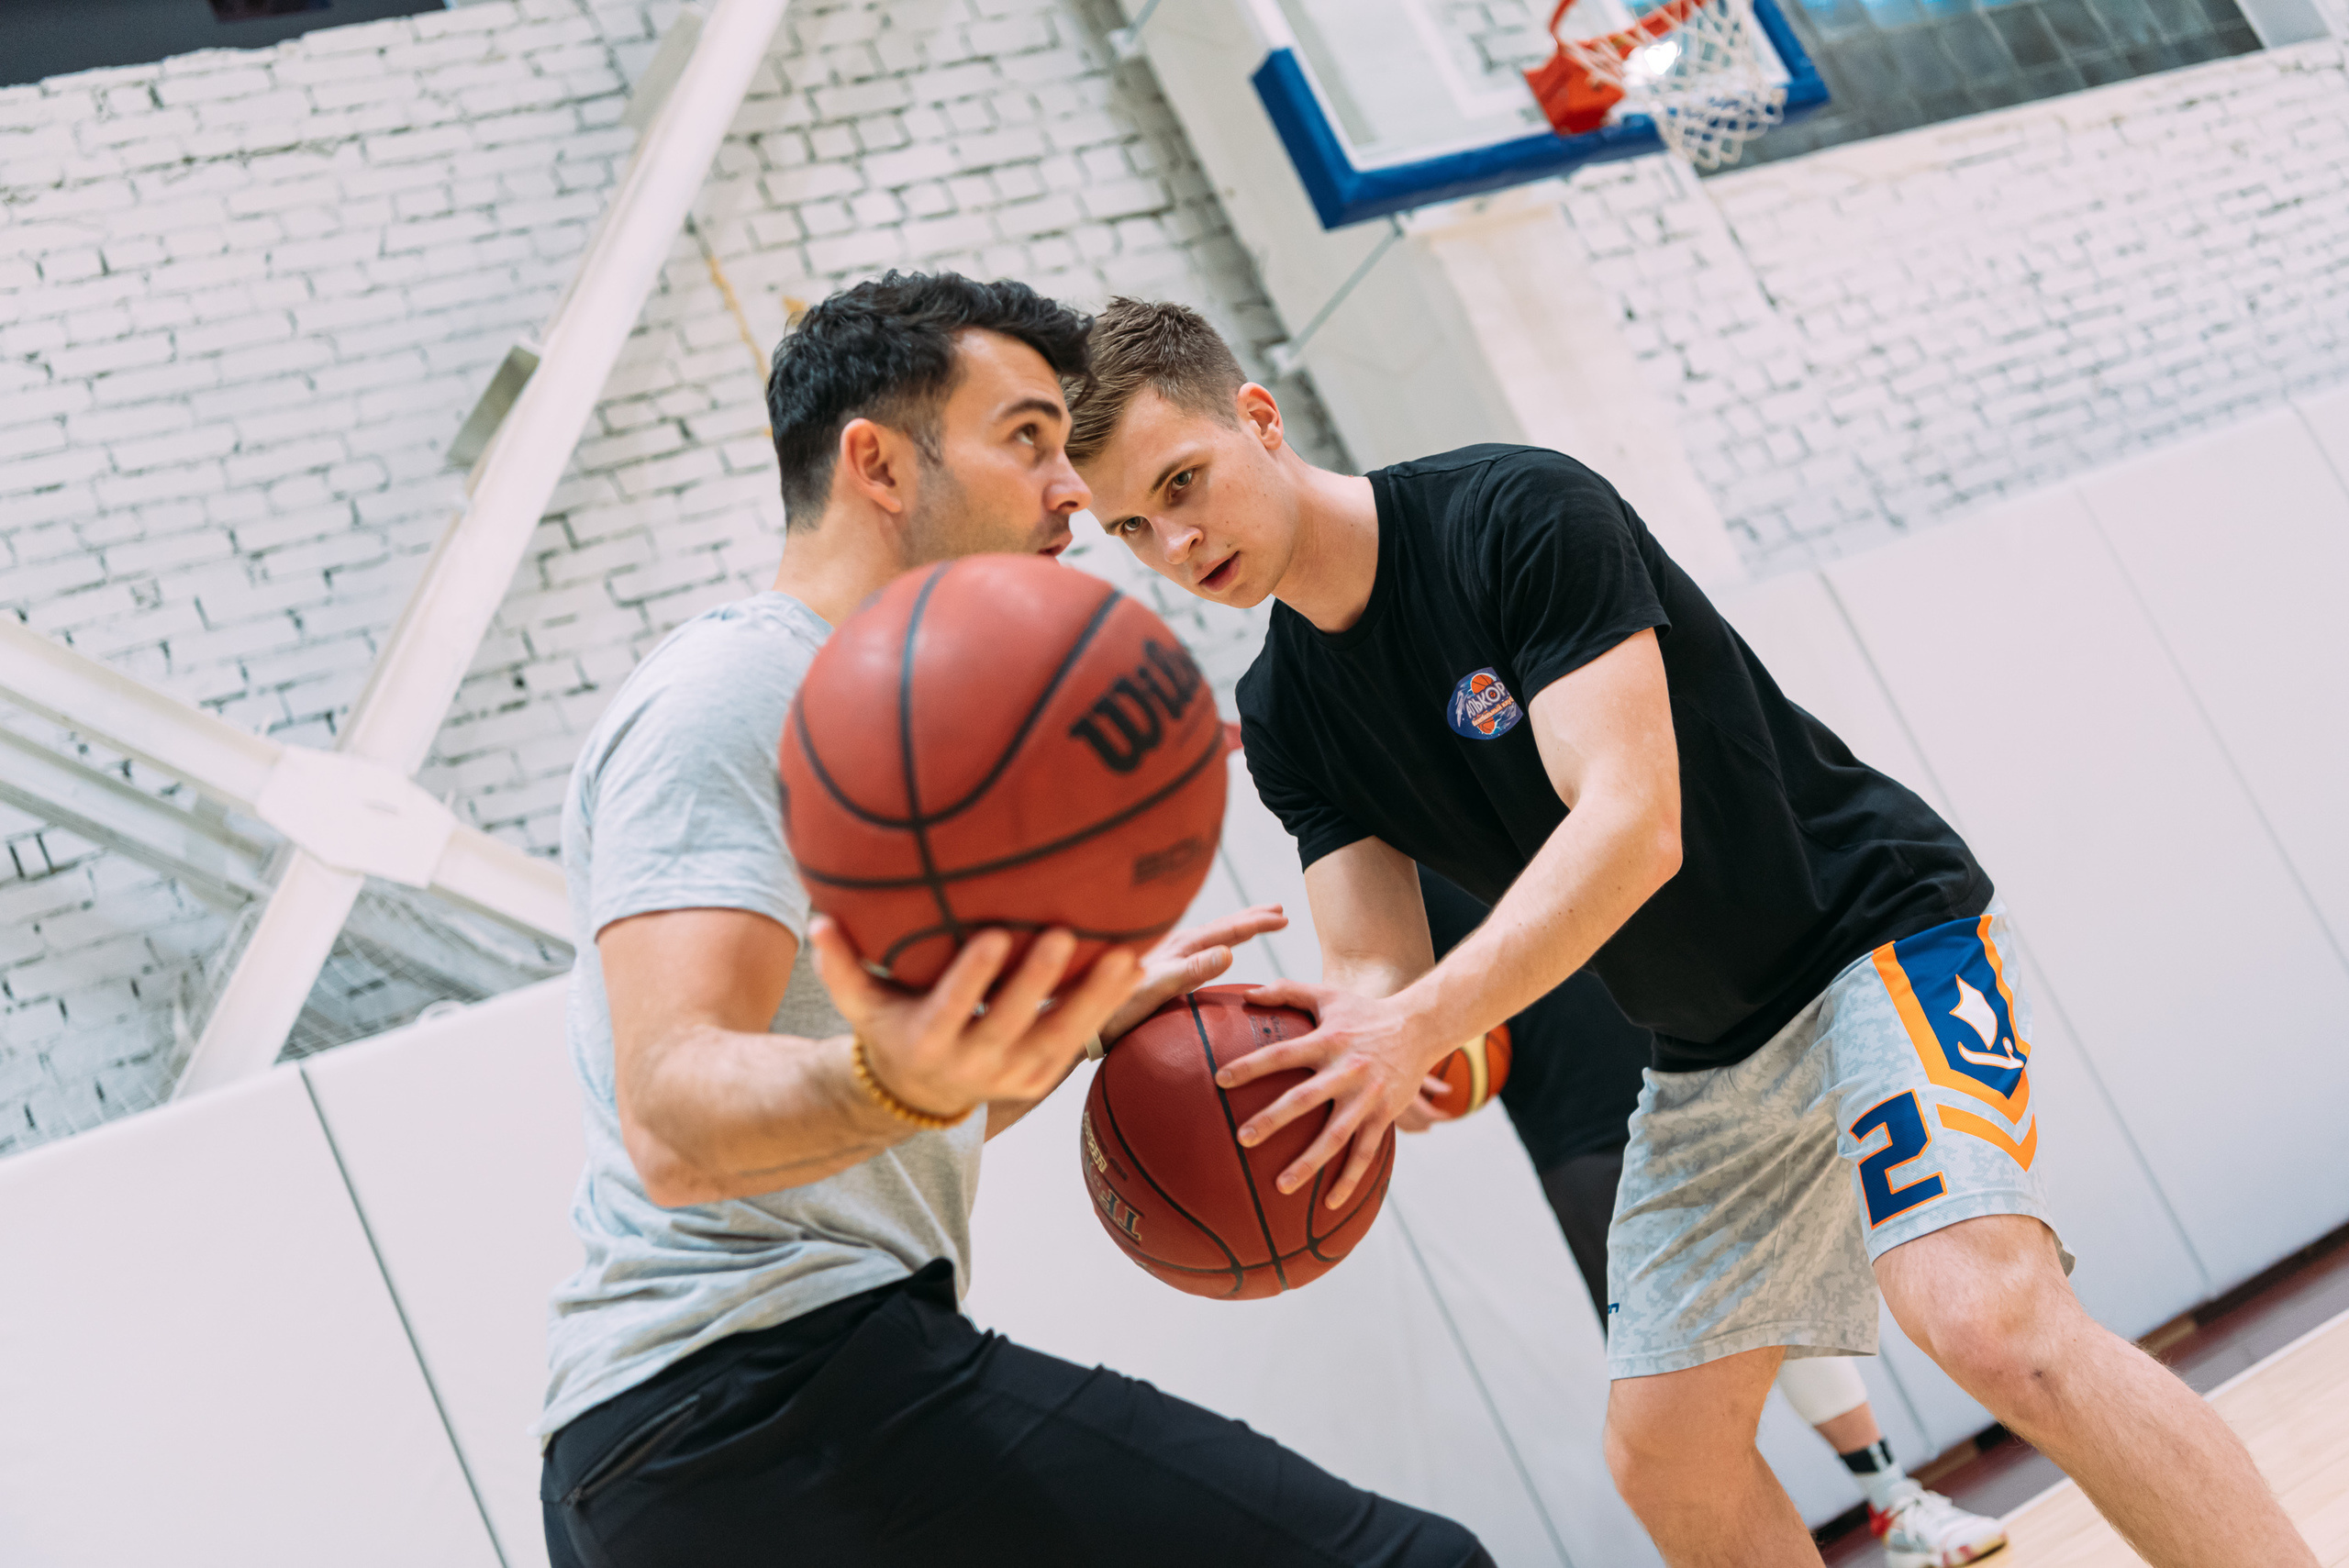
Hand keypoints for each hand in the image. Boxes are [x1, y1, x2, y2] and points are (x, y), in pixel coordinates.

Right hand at [809, 919, 1140, 1118]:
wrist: (916, 1091)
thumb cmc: (889, 1025)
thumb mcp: (858, 1003)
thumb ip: (840, 964)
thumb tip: (820, 919)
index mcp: (928, 1039)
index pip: (951, 1007)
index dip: (973, 976)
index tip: (994, 935)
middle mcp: (971, 1063)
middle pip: (1011, 1024)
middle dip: (1038, 982)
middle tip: (1064, 933)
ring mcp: (1010, 1076)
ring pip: (1057, 1040)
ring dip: (1093, 1000)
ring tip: (1124, 958)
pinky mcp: (1039, 1079)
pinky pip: (1077, 1044)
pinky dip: (1105, 1010)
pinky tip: (1131, 970)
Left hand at [1100, 904, 1287, 1043]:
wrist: (1084, 1017)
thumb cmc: (1116, 1007)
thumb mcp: (1156, 989)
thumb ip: (1191, 970)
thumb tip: (1229, 951)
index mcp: (1180, 947)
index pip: (1227, 930)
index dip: (1257, 923)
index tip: (1284, 917)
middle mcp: (1175, 947)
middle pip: (1222, 926)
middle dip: (1252, 918)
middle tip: (1281, 909)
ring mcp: (1168, 957)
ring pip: (1211, 935)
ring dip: (1237, 927)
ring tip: (1257, 921)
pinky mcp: (1162, 970)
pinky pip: (1201, 950)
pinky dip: (1219, 942)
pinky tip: (1218, 951)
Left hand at [1216, 979, 1442, 1206]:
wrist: (1420, 1027)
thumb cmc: (1365, 1012)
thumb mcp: (1328, 995)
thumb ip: (1287, 991)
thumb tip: (1247, 994)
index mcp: (1327, 1040)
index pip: (1282, 1053)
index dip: (1252, 1066)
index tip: (1220, 1080)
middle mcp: (1346, 1069)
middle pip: (1304, 1098)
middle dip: (1273, 1119)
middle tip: (1242, 1138)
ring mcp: (1367, 1096)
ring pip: (1336, 1135)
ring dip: (1309, 1161)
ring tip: (1281, 1185)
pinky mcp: (1385, 1115)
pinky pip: (1365, 1152)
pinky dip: (1350, 1178)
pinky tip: (1330, 1204)